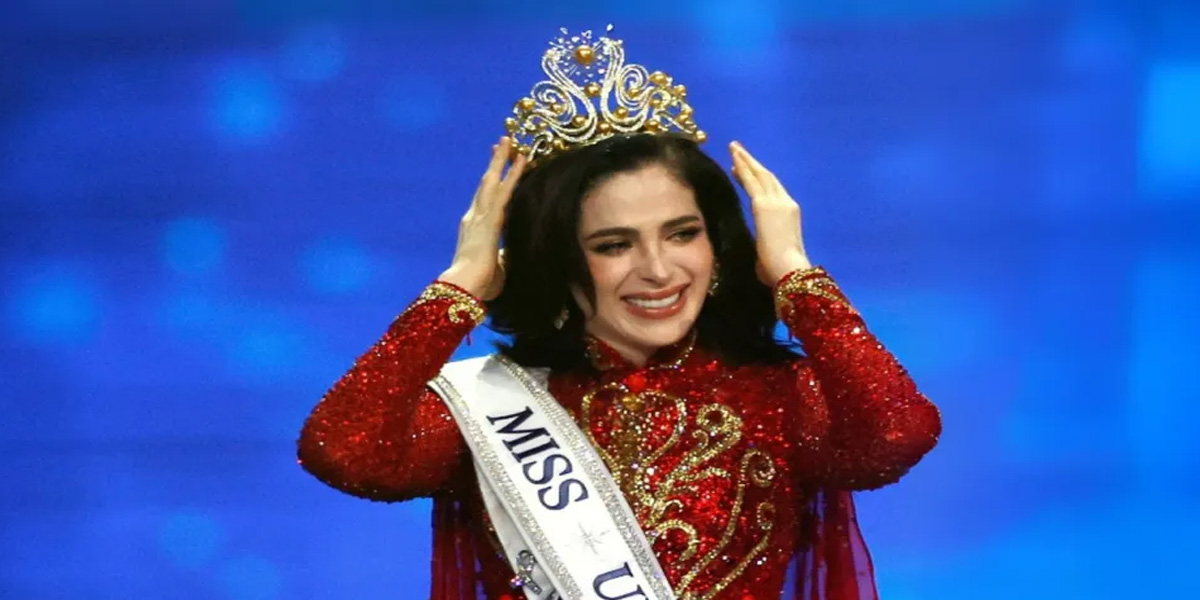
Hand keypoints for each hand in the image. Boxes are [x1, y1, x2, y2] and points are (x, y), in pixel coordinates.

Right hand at [439, 136, 527, 299]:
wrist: (465, 287)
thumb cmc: (479, 285)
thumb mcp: (495, 269)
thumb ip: (501, 259)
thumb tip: (507, 258)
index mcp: (474, 230)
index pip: (486, 201)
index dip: (492, 184)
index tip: (496, 171)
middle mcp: (474, 218)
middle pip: (486, 185)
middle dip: (494, 164)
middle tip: (502, 144)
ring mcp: (480, 216)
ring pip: (492, 181)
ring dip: (500, 161)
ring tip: (508, 141)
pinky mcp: (490, 218)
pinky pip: (503, 190)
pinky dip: (512, 173)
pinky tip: (520, 159)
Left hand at [729, 141, 812, 285]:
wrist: (788, 270)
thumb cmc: (779, 270)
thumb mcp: (771, 252)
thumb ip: (765, 246)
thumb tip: (759, 253)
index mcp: (789, 215)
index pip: (772, 191)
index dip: (758, 179)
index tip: (742, 171)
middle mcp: (786, 204)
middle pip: (767, 177)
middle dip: (752, 163)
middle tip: (738, 150)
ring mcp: (777, 202)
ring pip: (759, 175)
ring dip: (746, 160)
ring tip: (734, 148)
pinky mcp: (764, 205)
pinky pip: (751, 182)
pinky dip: (743, 168)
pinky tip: (734, 160)